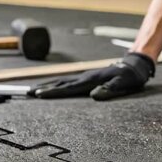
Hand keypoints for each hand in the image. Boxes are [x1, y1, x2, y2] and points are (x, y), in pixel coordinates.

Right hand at [30, 52, 154, 100]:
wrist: (134, 65)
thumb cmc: (130, 77)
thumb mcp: (123, 84)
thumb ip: (109, 90)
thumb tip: (93, 96)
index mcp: (90, 81)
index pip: (67, 88)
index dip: (52, 92)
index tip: (38, 95)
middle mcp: (84, 78)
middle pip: (59, 84)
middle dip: (43, 88)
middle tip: (27, 92)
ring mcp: (84, 77)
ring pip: (61, 81)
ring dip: (47, 86)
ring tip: (33, 90)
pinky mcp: (87, 78)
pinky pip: (67, 82)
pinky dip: (56, 85)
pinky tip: (52, 87)